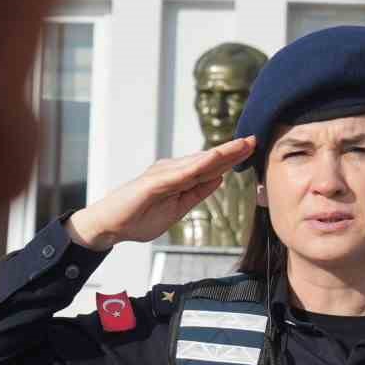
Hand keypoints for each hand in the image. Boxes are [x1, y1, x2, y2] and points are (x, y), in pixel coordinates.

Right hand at [66, 137, 255, 250]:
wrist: (109, 225)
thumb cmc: (138, 218)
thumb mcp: (176, 209)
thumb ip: (196, 193)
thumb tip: (218, 179)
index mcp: (178, 178)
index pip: (210, 167)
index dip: (231, 158)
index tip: (251, 149)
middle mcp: (172, 170)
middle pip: (208, 160)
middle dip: (232, 150)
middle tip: (255, 139)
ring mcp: (163, 174)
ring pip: (199, 162)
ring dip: (221, 153)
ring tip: (242, 144)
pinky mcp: (154, 182)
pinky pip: (182, 173)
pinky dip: (200, 165)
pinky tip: (216, 159)